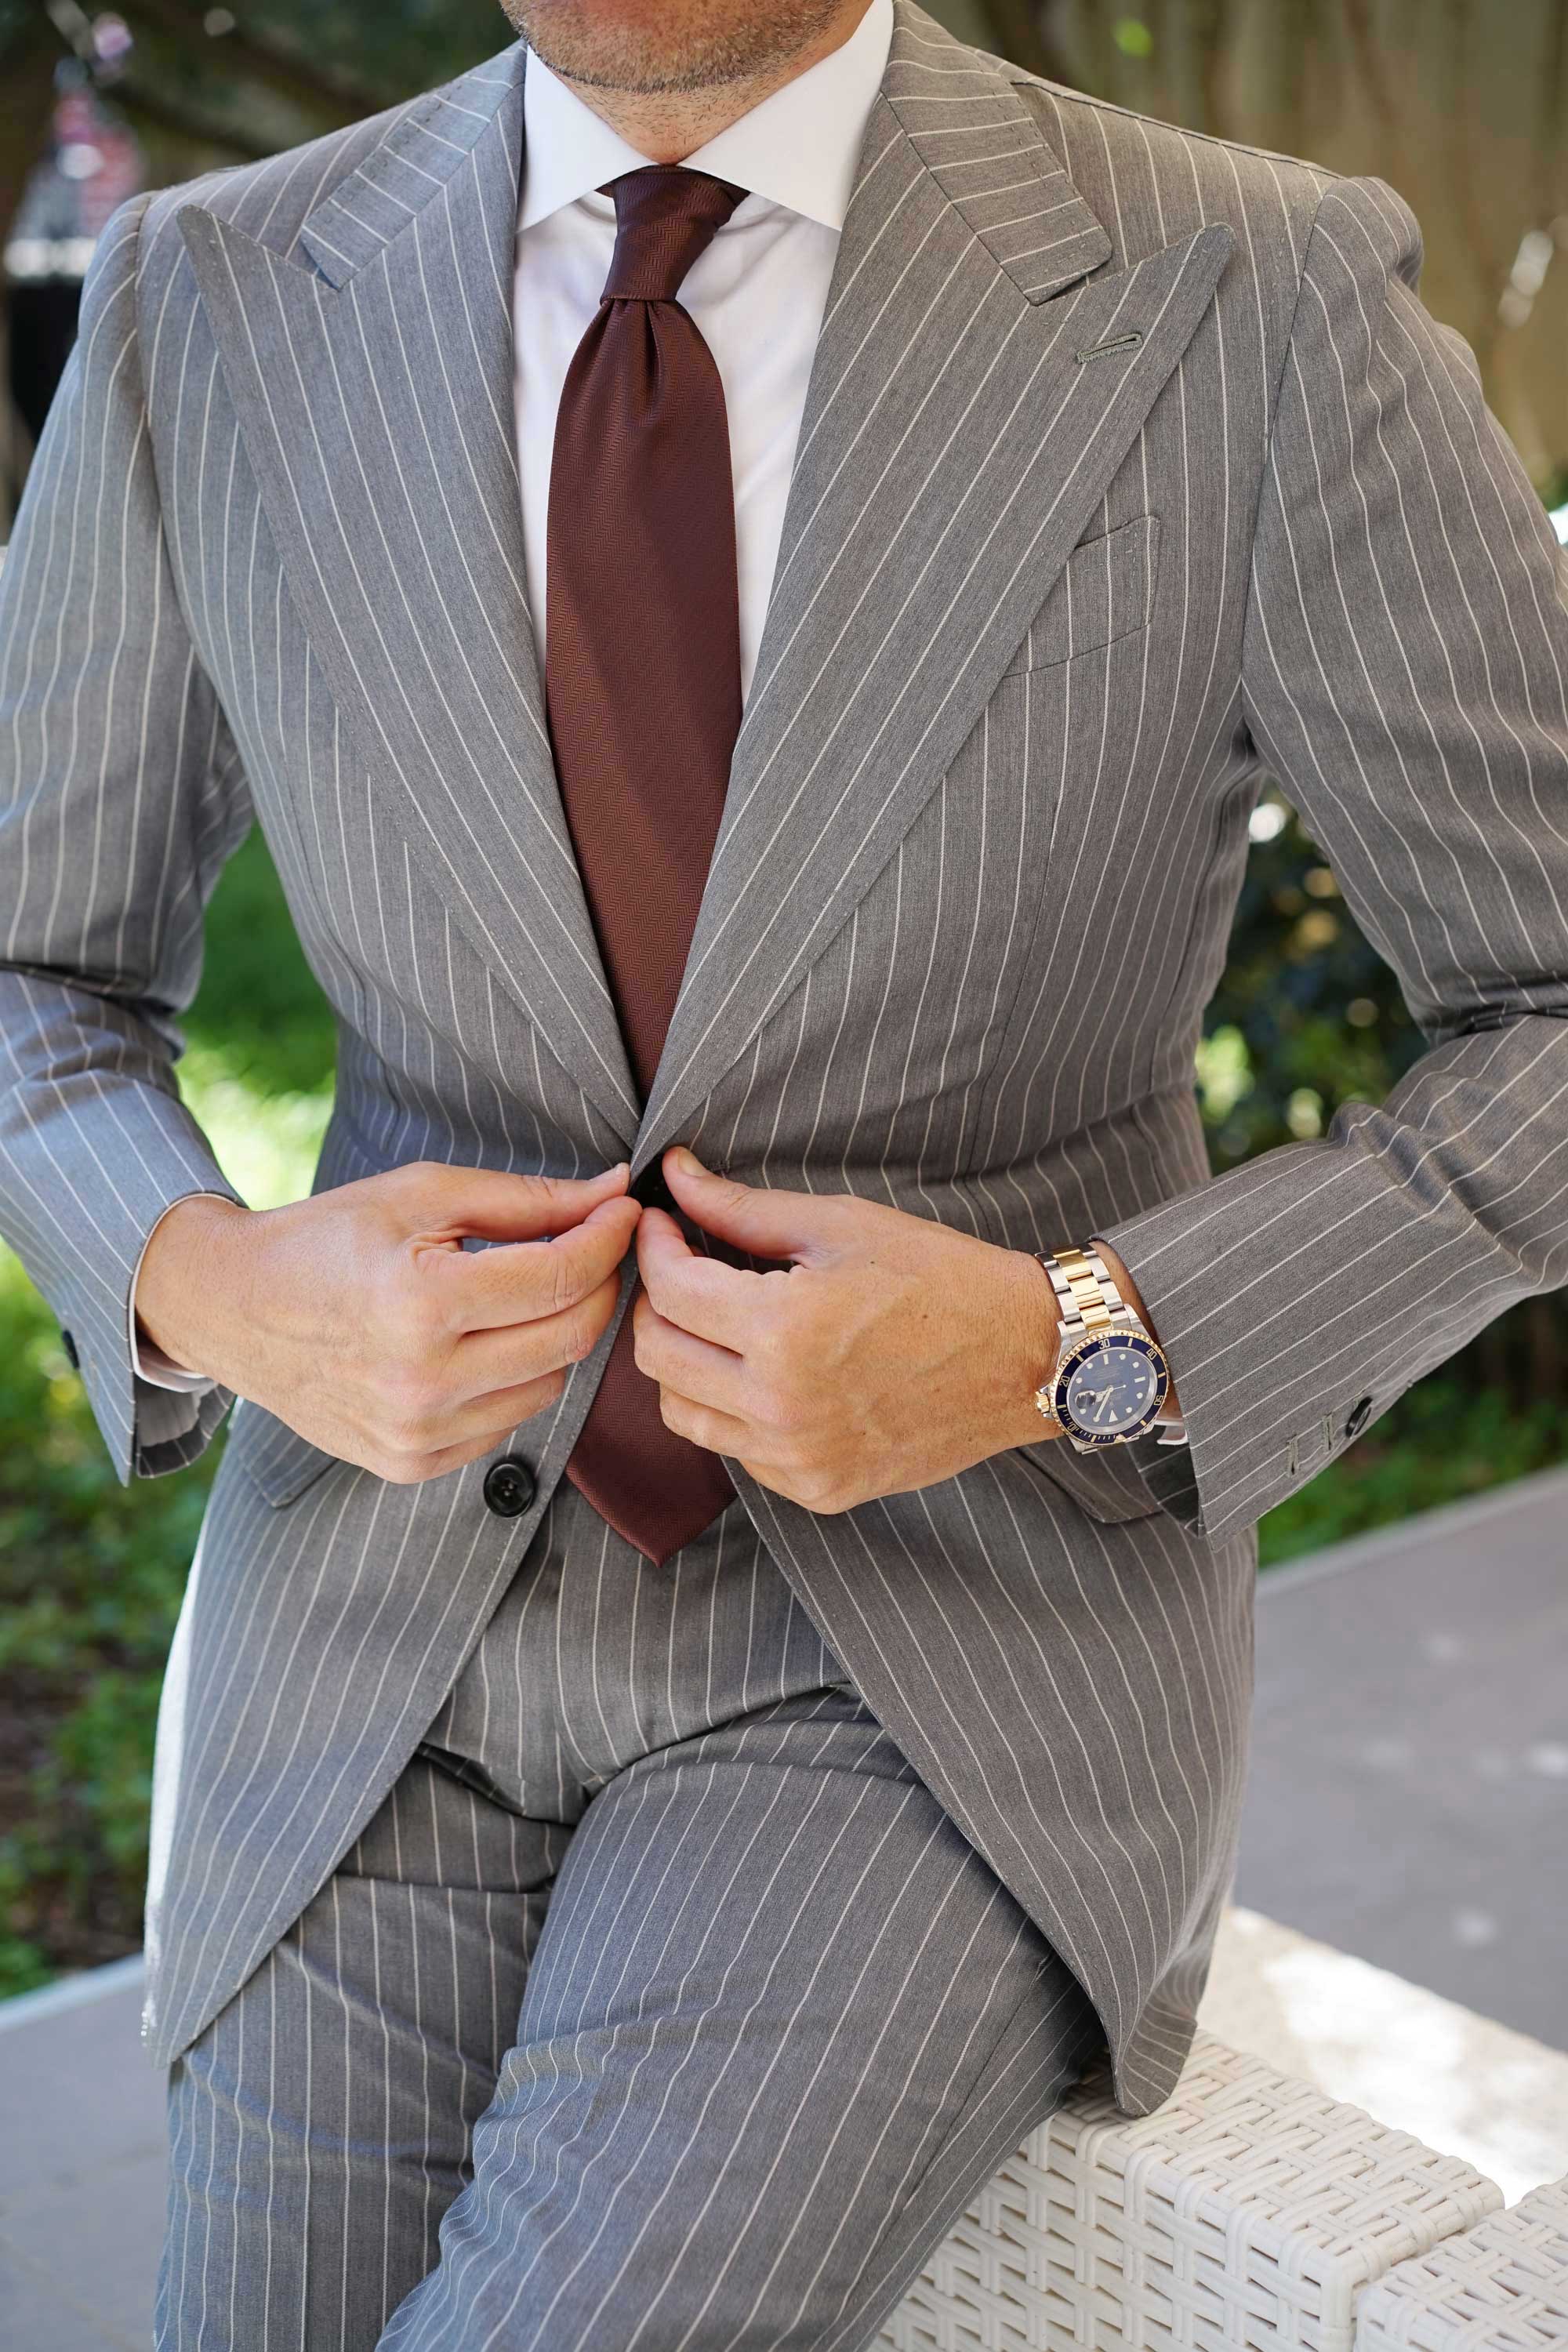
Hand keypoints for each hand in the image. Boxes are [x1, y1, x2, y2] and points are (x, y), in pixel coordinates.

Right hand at [134, 1161, 641, 1482]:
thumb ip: (527, 1199)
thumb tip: (615, 1190)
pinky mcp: (410, 1465)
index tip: (624, 1210)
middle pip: (572, 1337)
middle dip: (599, 1285)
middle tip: (594, 1246)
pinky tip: (480, 1343)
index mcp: (422, 1303)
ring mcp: (416, 1433)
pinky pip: (507, 1424)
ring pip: (550, 1385)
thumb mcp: (422, 1194)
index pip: (563, 1276)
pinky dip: (513, 1380)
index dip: (609, 1237)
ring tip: (526, 1293)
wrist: (233, 1309)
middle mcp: (422, 1381)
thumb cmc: (329, 1239)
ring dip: (557, 1335)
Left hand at [631, 1146, 1062, 1514]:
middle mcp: (781, 1405)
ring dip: (684, 1362)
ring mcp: (798, 1457)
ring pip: (683, 1414)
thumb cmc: (942, 1278)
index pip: (669, 1291)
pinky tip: (767, 1373)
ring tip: (717, 1324)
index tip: (664, 1225)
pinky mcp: (818, 1489)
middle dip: (655, 1303)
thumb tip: (674, 1176)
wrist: (1025, 1358)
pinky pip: (737, 1452)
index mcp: (784, 1329)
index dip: (654, 1248)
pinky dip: (733, 1411)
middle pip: (659, 1356)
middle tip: (681, 1269)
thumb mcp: (841, 1226)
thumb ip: (743, 1209)